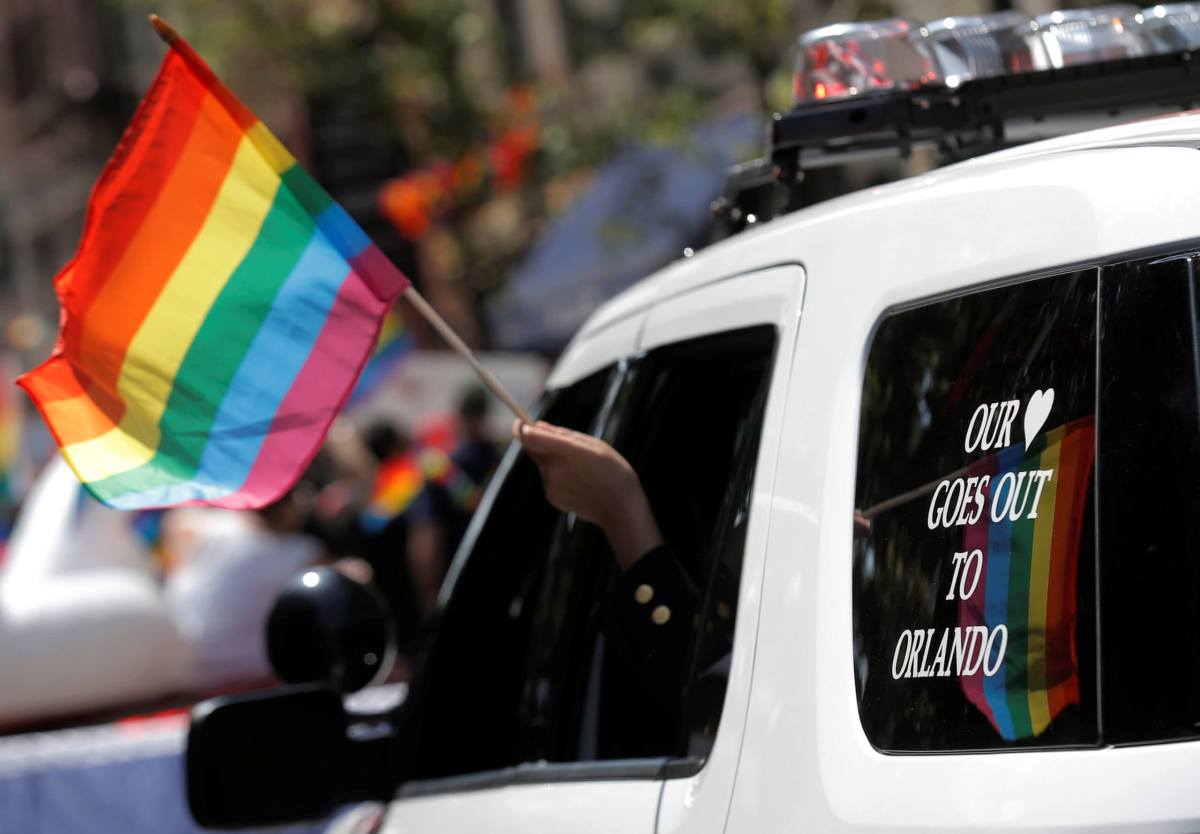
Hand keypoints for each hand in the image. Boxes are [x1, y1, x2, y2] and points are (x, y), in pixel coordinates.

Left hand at [514, 420, 662, 569]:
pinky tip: (579, 483)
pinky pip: (549, 479)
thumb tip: (538, 426)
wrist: (620, 507)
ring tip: (582, 470)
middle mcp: (554, 468)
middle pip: (535, 450)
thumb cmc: (612, 470)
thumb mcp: (593, 444)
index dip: (522, 428)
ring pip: (544, 465)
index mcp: (567, 450)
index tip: (521, 422)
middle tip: (569, 449)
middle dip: (543, 444)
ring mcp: (550, 484)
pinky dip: (558, 477)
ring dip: (554, 462)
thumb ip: (562, 434)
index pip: (530, 437)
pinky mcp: (551, 497)